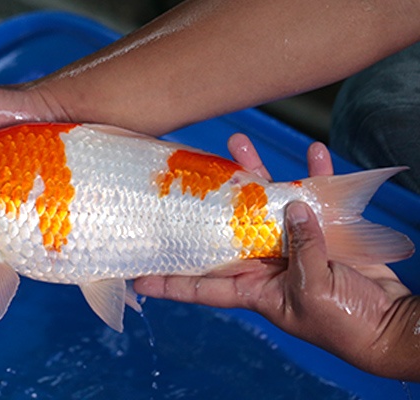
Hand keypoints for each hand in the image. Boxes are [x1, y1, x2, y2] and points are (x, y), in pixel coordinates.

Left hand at [134, 134, 419, 380]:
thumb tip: (289, 209)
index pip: (201, 285)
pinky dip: (316, 176)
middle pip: (228, 228)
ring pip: (265, 204)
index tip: (140, 277)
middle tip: (190, 171)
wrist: (390, 321)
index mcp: (253, 288)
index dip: (170, 282)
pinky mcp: (322, 233)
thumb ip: (299, 250)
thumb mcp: (312, 292)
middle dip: (209, 201)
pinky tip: (314, 153)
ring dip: (255, 174)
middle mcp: (264, 263)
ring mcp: (292, 245)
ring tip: (238, 143)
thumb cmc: (344, 322)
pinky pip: (316, 198)